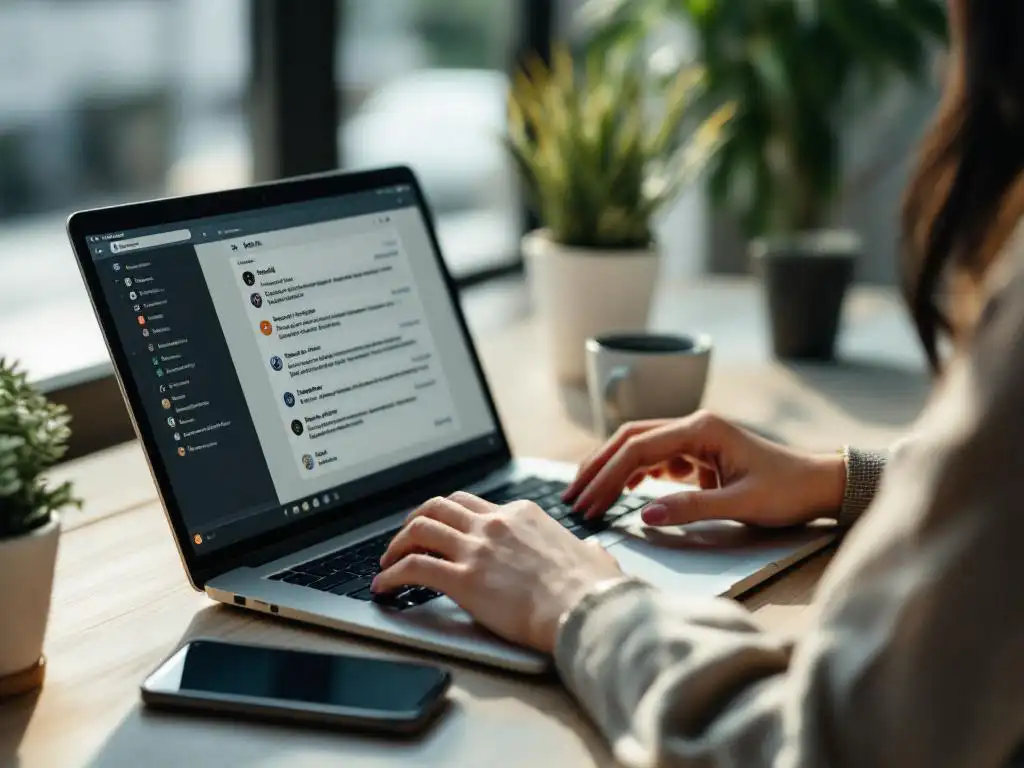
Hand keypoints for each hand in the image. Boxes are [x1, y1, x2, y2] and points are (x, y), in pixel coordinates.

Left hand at [373, 492, 621, 652]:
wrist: (585, 608)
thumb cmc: (592, 588)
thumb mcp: (593, 556)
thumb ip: (587, 550)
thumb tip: (594, 553)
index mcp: (522, 514)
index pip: (474, 504)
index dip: (452, 516)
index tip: (443, 530)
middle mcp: (495, 524)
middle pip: (440, 506)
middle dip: (417, 519)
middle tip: (407, 537)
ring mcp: (476, 549)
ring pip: (420, 528)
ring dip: (398, 543)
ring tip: (388, 560)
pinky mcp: (462, 579)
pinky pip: (413, 567)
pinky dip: (392, 574)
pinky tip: (384, 586)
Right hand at [564, 411, 846, 527]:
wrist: (819, 485)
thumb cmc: (787, 492)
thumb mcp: (742, 504)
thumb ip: (692, 508)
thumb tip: (646, 516)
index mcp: (701, 429)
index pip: (638, 448)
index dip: (608, 477)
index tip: (588, 503)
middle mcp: (693, 426)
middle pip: (629, 439)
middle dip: (598, 468)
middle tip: (573, 497)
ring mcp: (694, 437)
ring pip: (638, 447)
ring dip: (611, 469)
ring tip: (587, 495)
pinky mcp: (697, 453)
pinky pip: (655, 458)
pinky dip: (633, 473)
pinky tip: (623, 491)